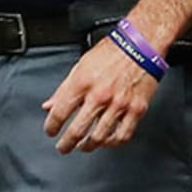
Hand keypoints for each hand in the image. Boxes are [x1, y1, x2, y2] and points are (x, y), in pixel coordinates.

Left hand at [41, 37, 157, 153]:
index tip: (50, 130)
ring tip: (83, 146)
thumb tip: (50, 104)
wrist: (141, 45)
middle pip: (78, 130)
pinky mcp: (136, 109)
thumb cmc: (112, 51)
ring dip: (88, 146)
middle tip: (63, 147)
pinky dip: (112, 143)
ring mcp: (119, 104)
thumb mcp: (81, 64)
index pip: (60, 112)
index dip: (51, 126)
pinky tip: (107, 142)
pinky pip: (123, 135)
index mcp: (83, 82)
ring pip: (99, 137)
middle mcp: (100, 95)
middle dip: (67, 143)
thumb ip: (64, 87)